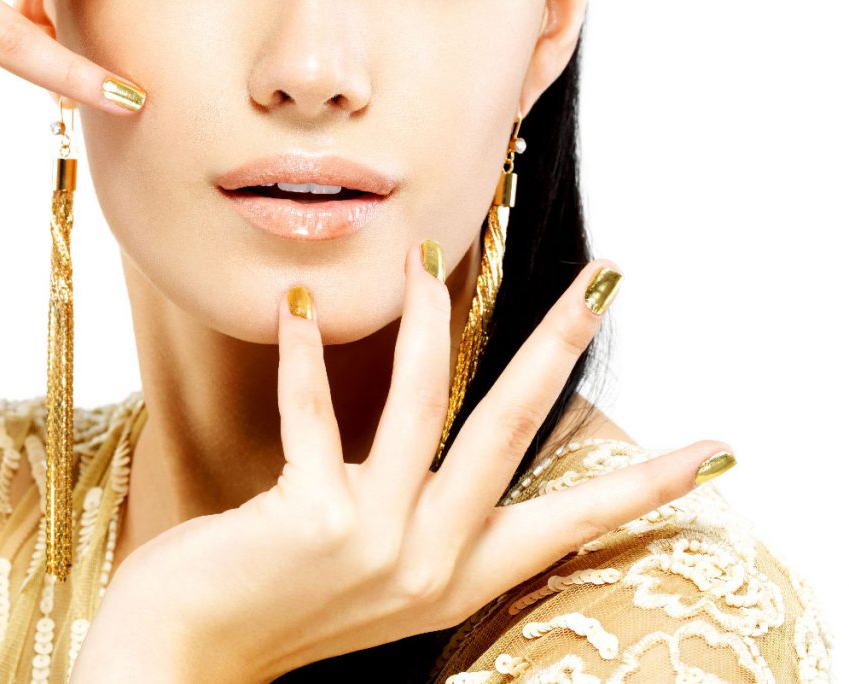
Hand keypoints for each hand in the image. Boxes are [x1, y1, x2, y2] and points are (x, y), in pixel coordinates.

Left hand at [77, 242, 732, 680]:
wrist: (192, 653)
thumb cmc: (275, 603)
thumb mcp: (373, 573)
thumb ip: (413, 515)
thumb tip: (436, 428)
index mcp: (457, 579)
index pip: (572, 523)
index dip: (645, 484)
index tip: (712, 450)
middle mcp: (431, 562)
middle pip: (512, 432)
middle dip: (559, 349)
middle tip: (602, 284)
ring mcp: (377, 541)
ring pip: (427, 406)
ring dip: (431, 320)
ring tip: (430, 259)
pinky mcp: (314, 517)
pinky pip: (316, 412)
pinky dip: (306, 352)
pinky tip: (300, 308)